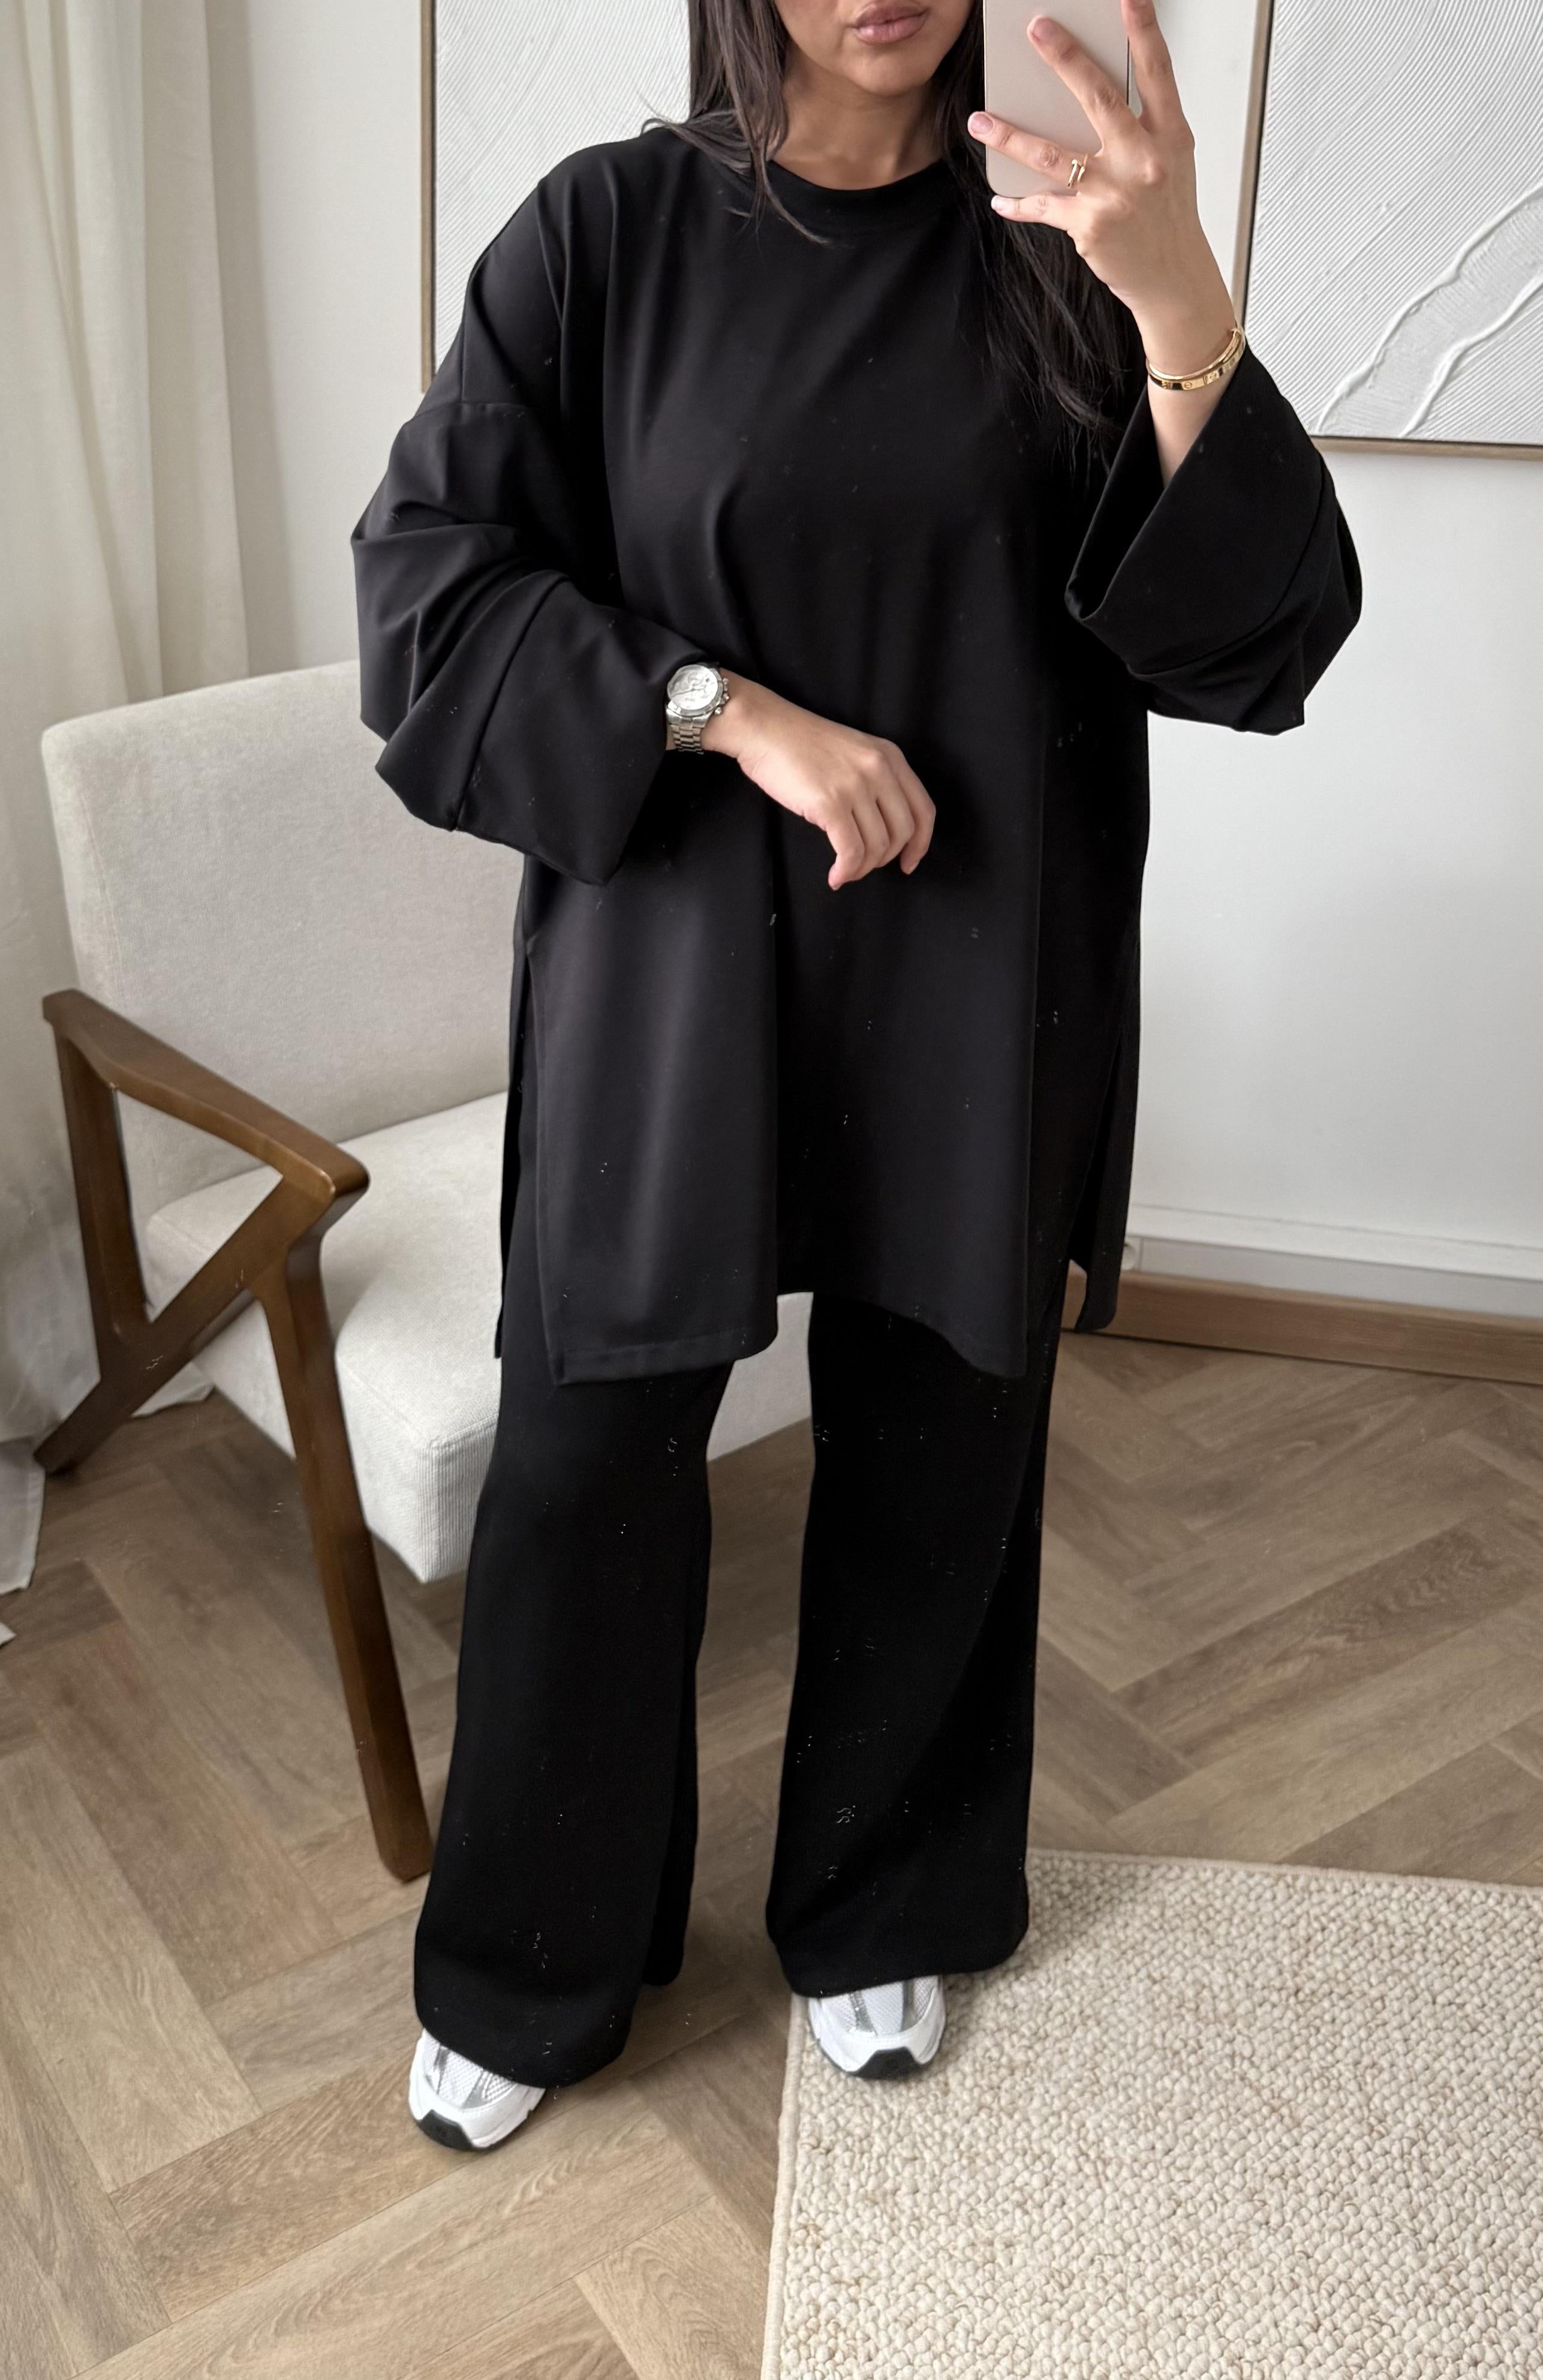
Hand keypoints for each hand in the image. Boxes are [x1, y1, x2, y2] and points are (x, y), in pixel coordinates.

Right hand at [703, 675, 933, 889]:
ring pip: (877, 846)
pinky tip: (835, 876)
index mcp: (890, 757)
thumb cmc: (801, 743)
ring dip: (861, 868)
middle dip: (885, 859)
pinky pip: (850, 852)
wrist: (764, 727)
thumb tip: (881, 827)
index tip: (908, 863)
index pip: (924, 810)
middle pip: (903, 833)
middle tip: (864, 866)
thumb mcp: (853, 752)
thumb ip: (875, 780)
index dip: (920, 844)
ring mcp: (856, 787)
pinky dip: (845, 871)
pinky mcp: (830, 804)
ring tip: (845, 871)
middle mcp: (879, 771)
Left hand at [966, 0, 1235, 386]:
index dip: (1144, 30)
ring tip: (981, 121)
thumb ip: (1143, 125)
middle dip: (1065, 59)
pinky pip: (1043, 207)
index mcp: (1169, 136)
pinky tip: (1003, 197)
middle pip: (1099, 98)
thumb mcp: (1171, 161)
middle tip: (1037, 29)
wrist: (1173, 278)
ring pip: (1052, 154)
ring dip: (1010, 135)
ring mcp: (1114, 193)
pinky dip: (1019, 203)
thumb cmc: (1168, 216)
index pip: (1158, 72)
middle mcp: (1143, 160)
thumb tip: (1094, 92)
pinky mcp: (1089, 225)